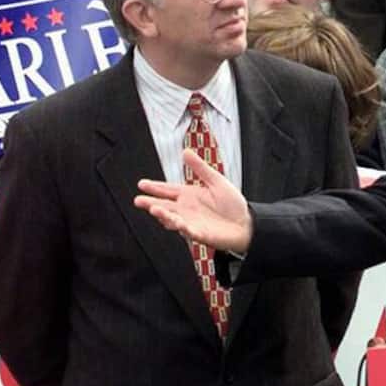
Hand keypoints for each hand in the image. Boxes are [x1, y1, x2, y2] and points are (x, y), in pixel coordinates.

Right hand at [134, 149, 252, 252]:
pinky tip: (177, 222)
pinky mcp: (199, 234)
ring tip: (154, 208)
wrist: (246, 224)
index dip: (155, 187)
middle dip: (150, 203)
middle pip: (164, 205)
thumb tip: (186, 152)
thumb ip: (200, 168)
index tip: (142, 184)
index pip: (168, 190)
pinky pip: (188, 231)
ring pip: (172, 219)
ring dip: (163, 215)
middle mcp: (187, 209)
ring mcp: (191, 222)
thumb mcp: (216, 181)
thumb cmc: (233, 204)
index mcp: (189, 195)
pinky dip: (182, 227)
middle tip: (138, 200)